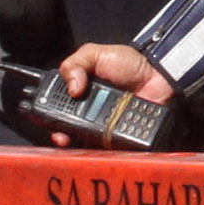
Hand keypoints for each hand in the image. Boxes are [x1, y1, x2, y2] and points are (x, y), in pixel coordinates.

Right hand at [48, 44, 172, 146]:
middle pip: (67, 131)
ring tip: (75, 143)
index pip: (56, 109)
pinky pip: (107, 147)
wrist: (158, 75)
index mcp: (79, 95)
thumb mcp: (95, 54)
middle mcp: (89, 113)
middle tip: (61, 136)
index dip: (48, 117)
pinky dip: (99, 150)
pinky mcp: (119, 136)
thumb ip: (75, 64)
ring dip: (76, 145)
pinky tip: (95, 147)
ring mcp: (104, 127)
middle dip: (60, 136)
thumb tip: (70, 89)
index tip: (46, 120)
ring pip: (84, 143)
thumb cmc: (128, 63)